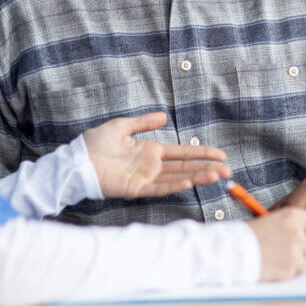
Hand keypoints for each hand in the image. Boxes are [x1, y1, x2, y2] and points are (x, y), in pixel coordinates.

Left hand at [81, 112, 230, 198]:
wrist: (76, 160)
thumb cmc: (95, 144)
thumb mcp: (122, 127)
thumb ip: (143, 123)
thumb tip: (164, 116)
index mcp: (150, 151)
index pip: (182, 153)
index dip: (202, 153)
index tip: (221, 155)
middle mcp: (152, 166)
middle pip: (185, 167)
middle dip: (207, 168)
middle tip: (228, 171)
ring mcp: (145, 178)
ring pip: (177, 178)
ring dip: (197, 177)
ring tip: (217, 176)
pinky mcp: (136, 189)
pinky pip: (159, 188)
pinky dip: (175, 186)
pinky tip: (190, 183)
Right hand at [248, 208, 305, 281]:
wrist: (232, 249)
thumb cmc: (250, 235)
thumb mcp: (274, 219)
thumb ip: (295, 225)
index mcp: (294, 215)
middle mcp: (297, 232)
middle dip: (302, 253)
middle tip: (282, 249)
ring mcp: (294, 251)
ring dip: (294, 263)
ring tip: (275, 256)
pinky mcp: (289, 267)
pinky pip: (296, 273)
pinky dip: (286, 272)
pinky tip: (272, 264)